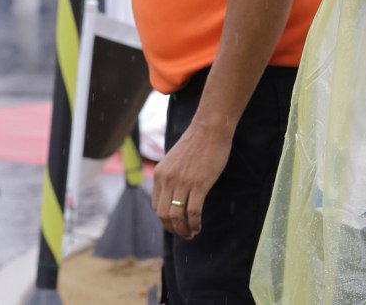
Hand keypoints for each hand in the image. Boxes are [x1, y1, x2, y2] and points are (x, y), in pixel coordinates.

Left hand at [152, 120, 231, 239]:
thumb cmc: (195, 144)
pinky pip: (193, 211)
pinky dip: (195, 223)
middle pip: (164, 215)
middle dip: (173, 229)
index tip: (176, 225)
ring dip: (184, 230)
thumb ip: (170, 176)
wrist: (209, 130)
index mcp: (160, 174)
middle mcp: (167, 179)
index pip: (156, 206)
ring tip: (192, 234)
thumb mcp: (174, 160)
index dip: (165, 220)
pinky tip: (199, 227)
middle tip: (184, 234)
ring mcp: (182, 182)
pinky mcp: (198, 183)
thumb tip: (173, 195)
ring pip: (177, 216)